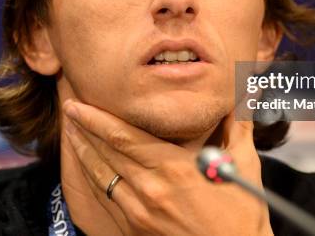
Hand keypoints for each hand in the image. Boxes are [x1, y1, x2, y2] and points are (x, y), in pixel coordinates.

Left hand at [62, 100, 272, 235]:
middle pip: (105, 153)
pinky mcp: (136, 231)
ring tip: (70, 134)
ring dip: (82, 153)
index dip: (96, 119)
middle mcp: (150, 189)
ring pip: (101, 177)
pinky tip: (89, 169)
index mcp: (173, 169)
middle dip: (83, 129)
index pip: (123, 137)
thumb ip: (238, 126)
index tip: (78, 104)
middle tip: (69, 110)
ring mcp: (139, 214)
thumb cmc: (243, 215)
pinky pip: (107, 201)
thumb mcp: (245, 165)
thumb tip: (245, 93)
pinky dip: (93, 180)